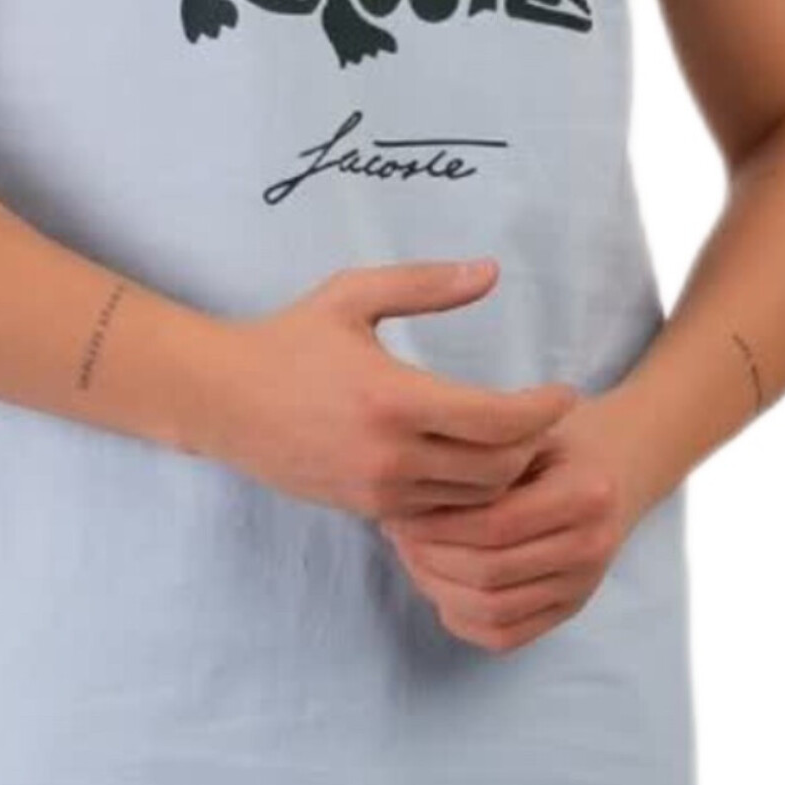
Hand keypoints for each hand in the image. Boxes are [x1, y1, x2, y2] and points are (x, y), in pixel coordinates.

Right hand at [195, 258, 578, 520]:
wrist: (219, 401)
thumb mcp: (352, 295)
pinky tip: (473, 466)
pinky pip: (440, 513)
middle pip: (497, 468)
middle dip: (533, 446)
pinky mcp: (366, 510)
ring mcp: (377, 490)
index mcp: (393, 398)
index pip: (497, 419)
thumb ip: (427, 284)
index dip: (544, 410)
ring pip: (473, 500)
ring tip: (519, 444)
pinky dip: (466, 495)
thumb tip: (492, 271)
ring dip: (505, 476)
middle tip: (547, 421)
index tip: (565, 394)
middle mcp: (389, 455)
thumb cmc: (287, 339)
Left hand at [380, 394, 644, 651]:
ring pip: (493, 610)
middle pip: (489, 572)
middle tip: (397, 535)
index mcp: (587, 495)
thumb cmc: (561, 443)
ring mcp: (585, 585)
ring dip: (439, 590)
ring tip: (413, 558)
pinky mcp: (571, 608)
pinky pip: (505, 636)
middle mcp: (592, 546)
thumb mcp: (529, 434)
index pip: (495, 525)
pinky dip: (462, 619)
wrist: (620, 466)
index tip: (399, 511)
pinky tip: (440, 588)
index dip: (437, 525)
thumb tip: (412, 501)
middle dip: (430, 558)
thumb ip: (484, 465)